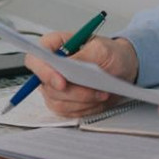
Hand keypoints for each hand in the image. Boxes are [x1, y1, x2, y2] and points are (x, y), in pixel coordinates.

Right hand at [24, 32, 138, 118]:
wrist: (123, 68)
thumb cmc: (111, 53)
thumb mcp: (101, 49)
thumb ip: (82, 56)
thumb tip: (66, 65)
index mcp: (54, 46)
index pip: (35, 59)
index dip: (43, 71)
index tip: (61, 82)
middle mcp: (51, 67)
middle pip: (46, 85)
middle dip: (73, 91)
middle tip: (94, 88)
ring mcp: (55, 86)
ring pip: (57, 102)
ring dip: (82, 101)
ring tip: (101, 93)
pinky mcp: (63, 101)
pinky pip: (66, 112)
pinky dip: (84, 108)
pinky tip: (97, 99)